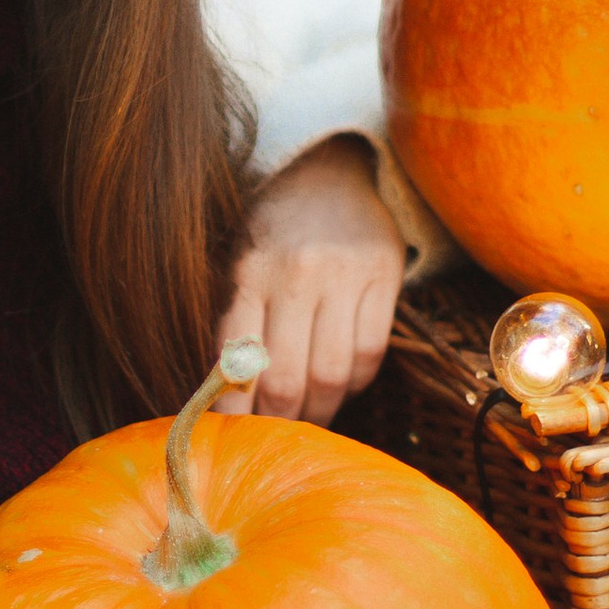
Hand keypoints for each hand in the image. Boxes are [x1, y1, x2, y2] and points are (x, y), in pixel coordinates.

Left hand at [219, 136, 406, 420]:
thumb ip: (233, 324)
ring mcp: (344, 274)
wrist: (327, 169)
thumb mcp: (237, 264)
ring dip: (323, 409)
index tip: (237, 439)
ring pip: (334, 373)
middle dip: (283, 422)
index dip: (238, 415)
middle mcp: (296, 273)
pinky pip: (371, 352)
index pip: (238, 364)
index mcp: (248, 273)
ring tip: (313, 417)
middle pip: (289, 379)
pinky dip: (356, 381)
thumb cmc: (270, 230)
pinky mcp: (383, 275)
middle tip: (280, 437)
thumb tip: (225, 403)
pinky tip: (343, 383)